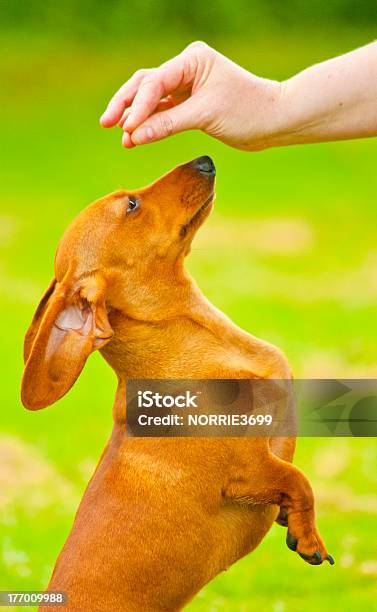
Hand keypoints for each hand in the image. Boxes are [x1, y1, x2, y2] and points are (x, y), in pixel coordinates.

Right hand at [100, 41, 282, 150]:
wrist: (273, 121)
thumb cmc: (247, 111)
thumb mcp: (205, 115)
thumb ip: (167, 125)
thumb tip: (134, 137)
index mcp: (192, 59)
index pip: (156, 81)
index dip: (139, 105)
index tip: (128, 128)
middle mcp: (187, 68)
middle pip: (146, 84)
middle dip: (126, 105)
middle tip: (107, 124)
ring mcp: (187, 86)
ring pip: (151, 99)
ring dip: (136, 117)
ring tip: (122, 137)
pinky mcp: (189, 104)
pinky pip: (162, 112)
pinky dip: (150, 125)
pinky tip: (135, 137)